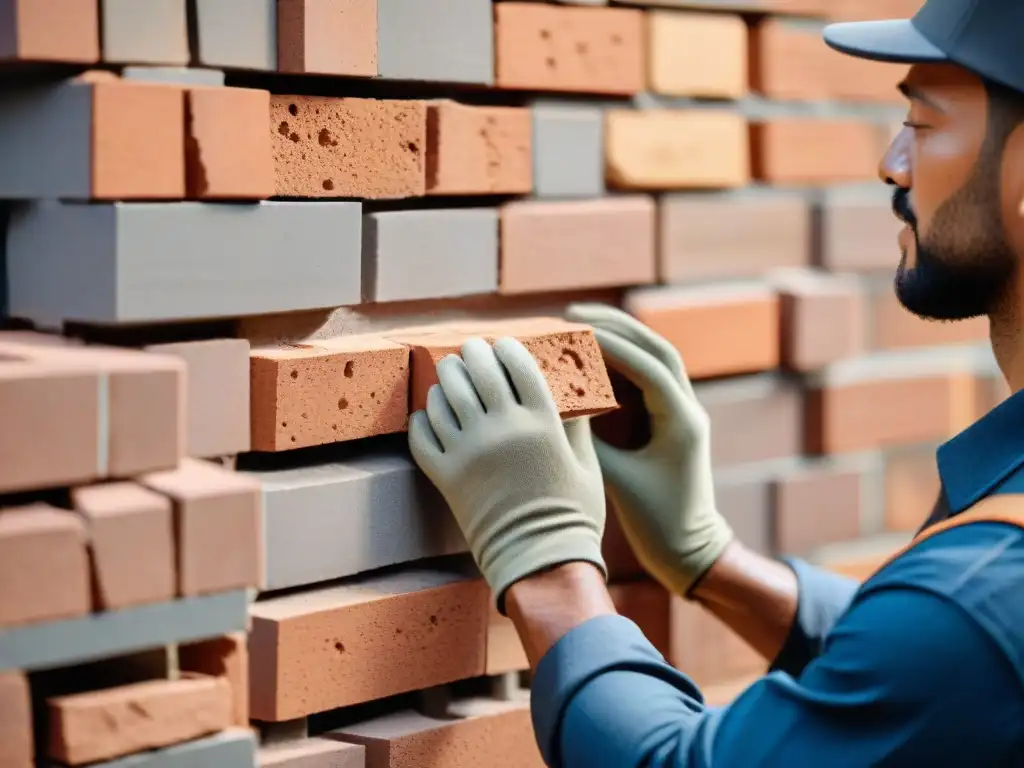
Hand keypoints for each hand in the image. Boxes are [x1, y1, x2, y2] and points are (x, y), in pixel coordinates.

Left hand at [408, 336, 606, 612]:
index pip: (518, 364)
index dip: (506, 348)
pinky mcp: (447, 477)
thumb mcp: (586, 465)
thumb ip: (576, 427)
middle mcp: (504, 430)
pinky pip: (422, 435)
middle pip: (477, 371)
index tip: (502, 345)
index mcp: (543, 422)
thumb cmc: (572, 517)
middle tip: (468, 352)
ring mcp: (471, 452)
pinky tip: (428, 415)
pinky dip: (421, 419)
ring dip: (443, 381)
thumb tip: (570, 397)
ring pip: (444, 397)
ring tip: (447, 377)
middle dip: (471, 354)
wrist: (542, 563)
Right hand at [564, 303, 732, 595]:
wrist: (692, 553)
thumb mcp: (618, 481)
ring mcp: (682, 414)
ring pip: (656, 359)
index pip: (649, 367)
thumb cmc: (657, 524)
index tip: (574, 329)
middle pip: (658, 349)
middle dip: (618, 326)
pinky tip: (590, 357)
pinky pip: (647, 378)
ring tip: (580, 324)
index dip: (612, 345)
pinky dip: (621, 361)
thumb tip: (559, 407)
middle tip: (574, 313)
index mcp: (682, 422)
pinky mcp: (671, 421)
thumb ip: (590, 441)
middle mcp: (688, 410)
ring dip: (622, 337)